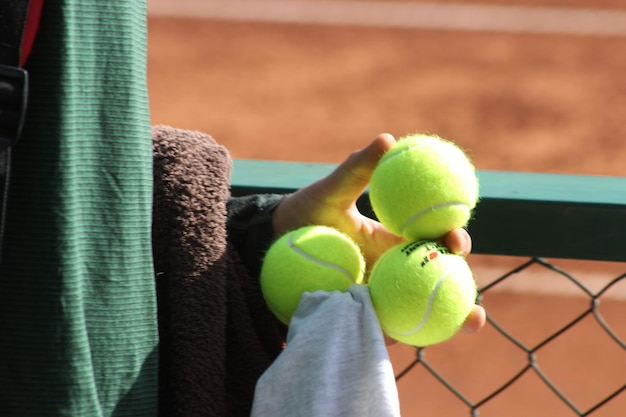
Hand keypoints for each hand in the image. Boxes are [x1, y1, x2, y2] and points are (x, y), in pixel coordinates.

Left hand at [272, 133, 484, 334]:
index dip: (452, 236)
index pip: (432, 238)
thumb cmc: (304, 216)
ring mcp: (383, 296)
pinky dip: (412, 335)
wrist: (273, 248)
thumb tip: (388, 139)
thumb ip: (358, 169)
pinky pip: (392, 328)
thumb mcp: (331, 192)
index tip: (455, 234)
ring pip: (424, 308)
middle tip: (468, 284)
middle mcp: (394, 269)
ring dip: (453, 315)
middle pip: (438, 277)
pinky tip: (426, 340)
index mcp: (394, 239)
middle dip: (462, 281)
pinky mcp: (367, 320)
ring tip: (475, 319)